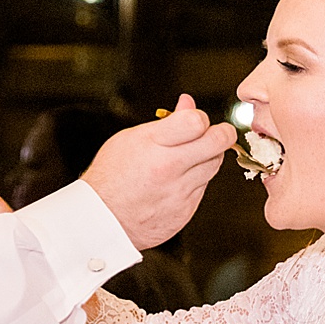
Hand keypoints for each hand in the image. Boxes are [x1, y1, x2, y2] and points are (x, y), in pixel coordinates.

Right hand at [81, 94, 236, 249]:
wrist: (102, 219)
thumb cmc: (111, 178)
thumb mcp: (130, 139)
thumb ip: (165, 122)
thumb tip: (187, 104)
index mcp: (152, 145)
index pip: (196, 121)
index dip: (200, 117)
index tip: (196, 120)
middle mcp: (169, 168)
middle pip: (217, 143)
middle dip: (222, 133)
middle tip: (216, 133)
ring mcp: (179, 191)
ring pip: (214, 165)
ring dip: (209, 157)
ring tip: (190, 157)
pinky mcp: (186, 210)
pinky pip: (203, 188)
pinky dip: (197, 180)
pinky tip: (179, 179)